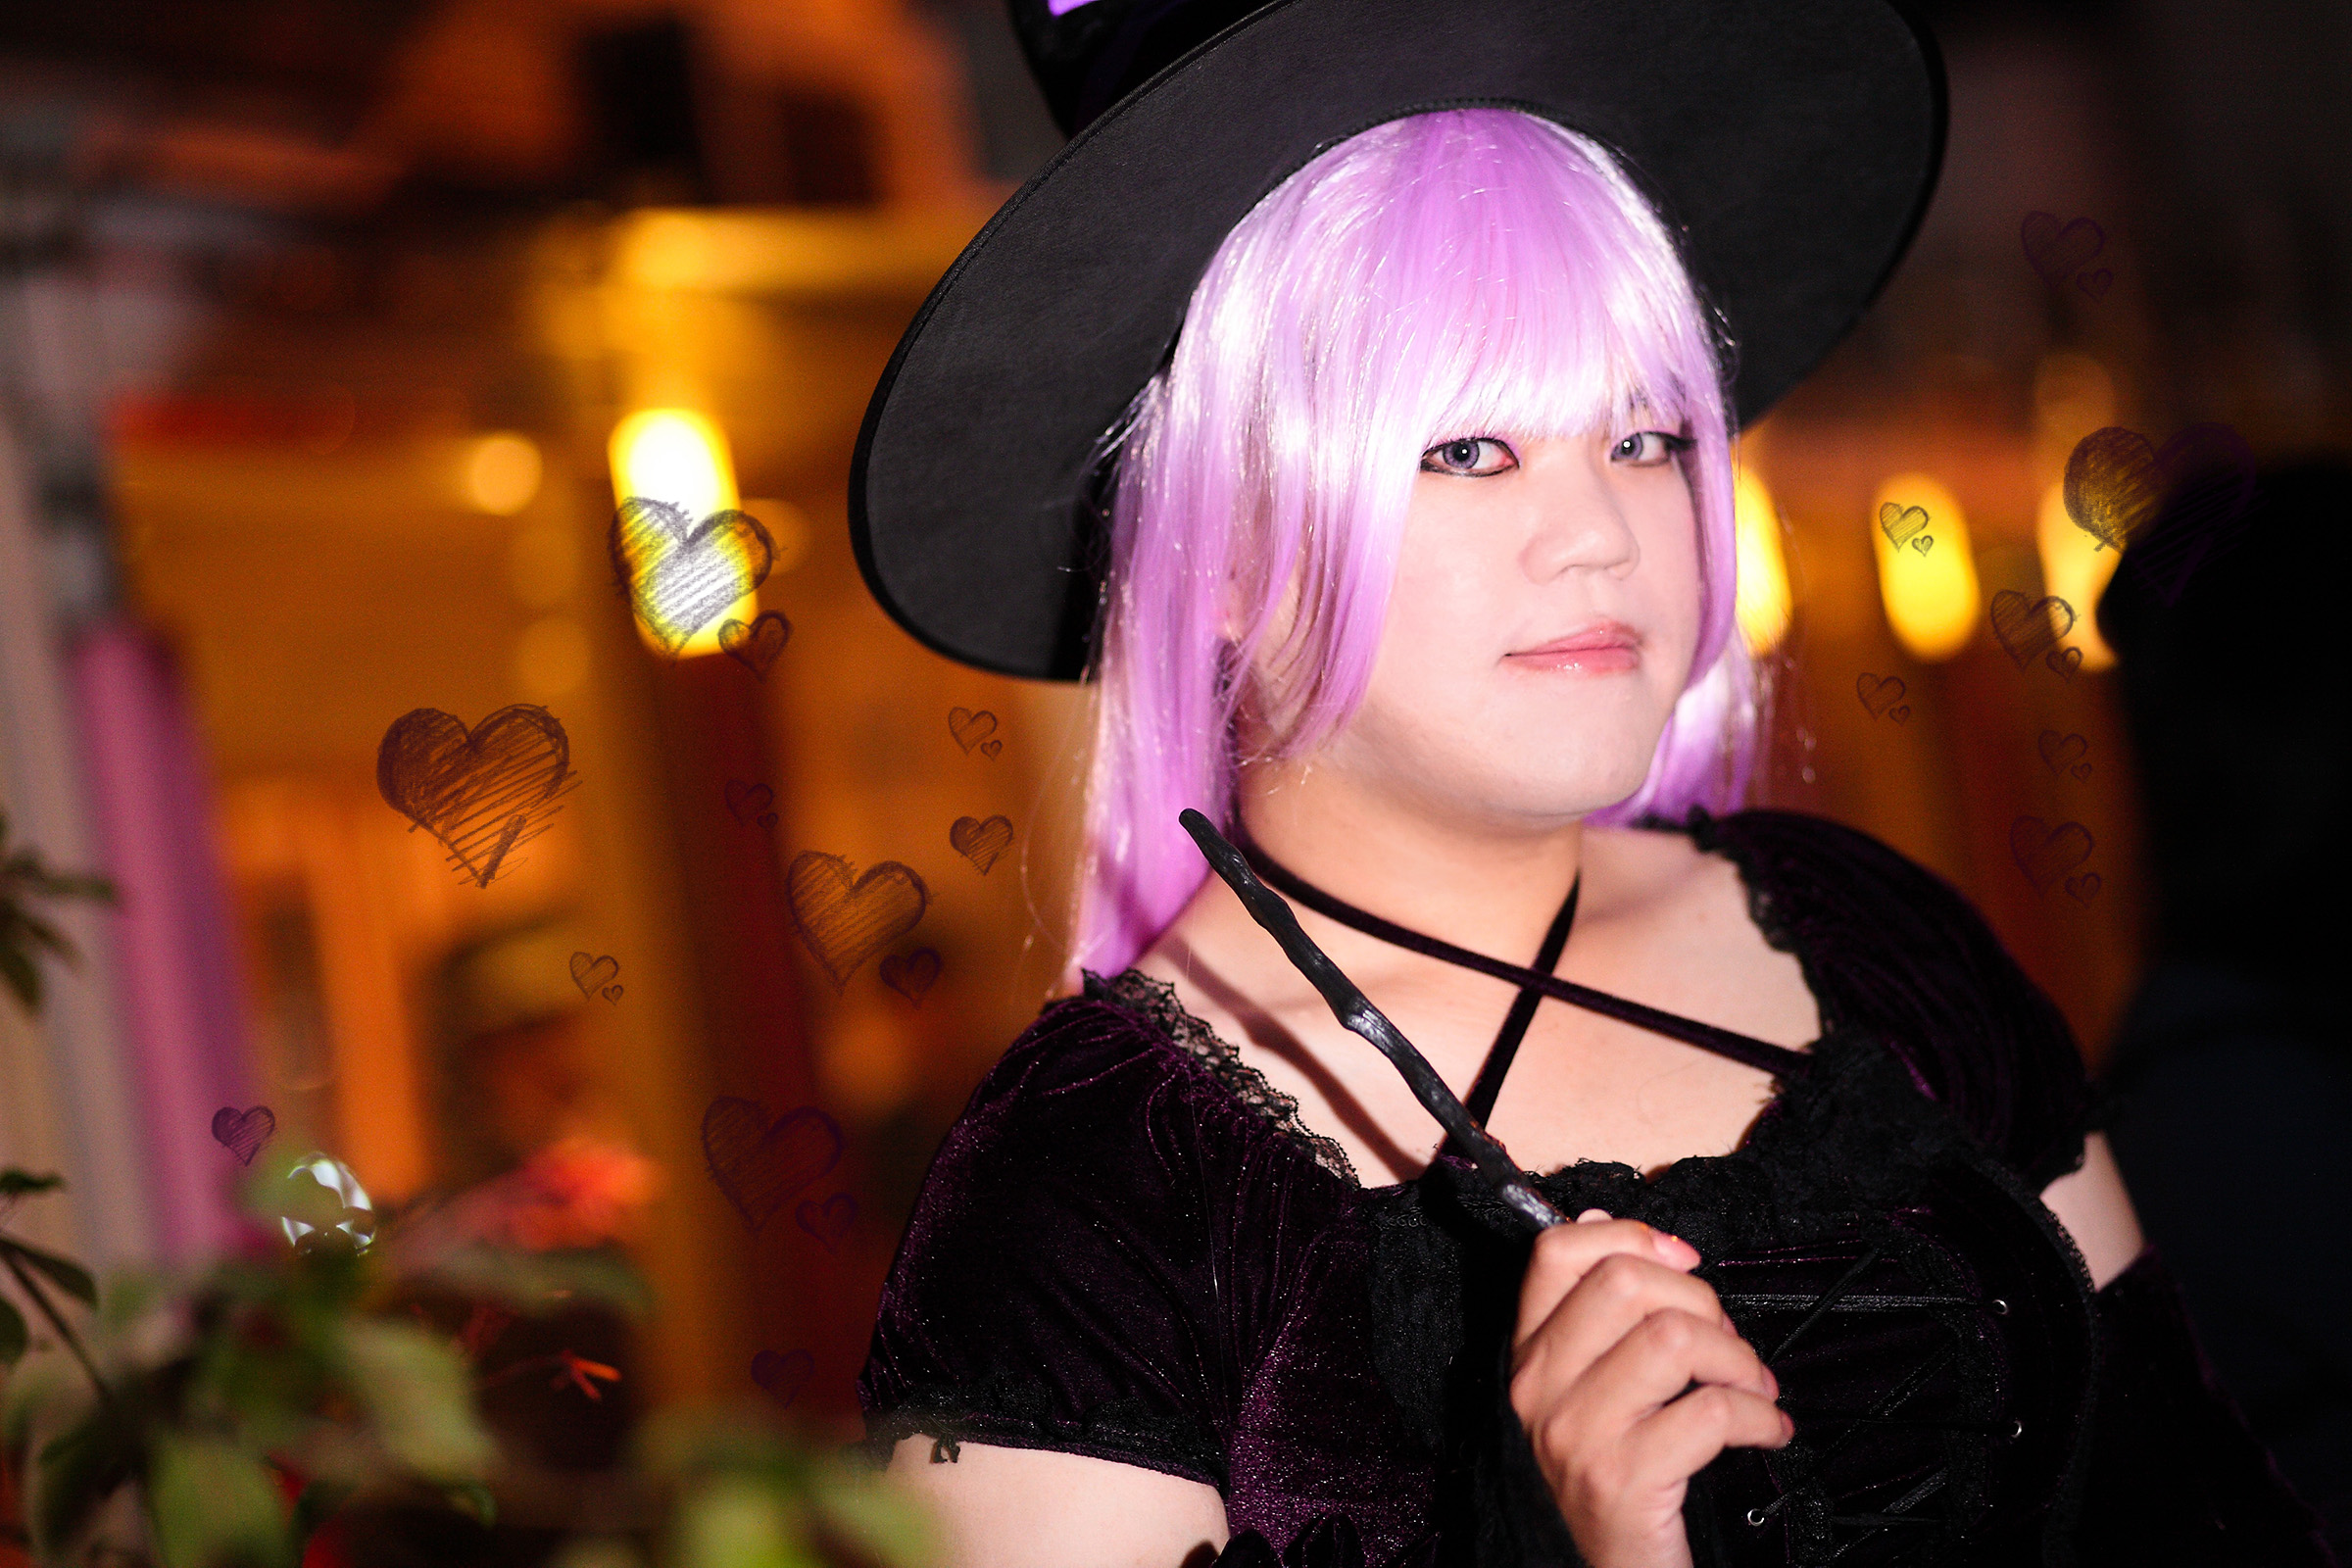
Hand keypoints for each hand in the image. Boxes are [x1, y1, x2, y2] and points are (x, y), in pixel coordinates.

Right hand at [1508, 1209, 1792, 1567]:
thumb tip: (1605, 1220)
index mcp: (1527, 1357)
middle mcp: (1538, 1389)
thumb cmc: (1610, 1481)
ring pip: (1672, 1336)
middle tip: (1726, 1345)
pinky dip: (1761, 1417)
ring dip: (1736, 1358)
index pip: (1555, 1253)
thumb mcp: (1583, 1393)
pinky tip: (1768, 1431)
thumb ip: (1590, 1315)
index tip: (1682, 1262)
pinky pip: (1713, 1412)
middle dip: (1702, 1301)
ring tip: (1752, 1389)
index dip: (1631, 1236)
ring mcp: (1576, 1434)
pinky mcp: (1622, 1481)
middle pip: (1625, 1281)